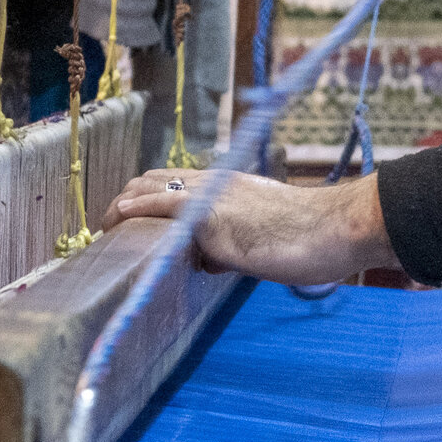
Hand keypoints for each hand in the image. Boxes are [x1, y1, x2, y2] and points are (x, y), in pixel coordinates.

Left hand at [105, 168, 397, 285]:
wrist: (338, 228)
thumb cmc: (314, 238)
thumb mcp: (265, 237)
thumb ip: (231, 245)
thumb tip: (207, 261)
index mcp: (231, 185)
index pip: (176, 182)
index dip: (146, 196)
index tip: (129, 218)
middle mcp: (218, 183)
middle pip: (155, 180)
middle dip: (127, 201)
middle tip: (109, 227)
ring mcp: (213, 197)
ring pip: (152, 188)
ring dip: (123, 206)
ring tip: (104, 228)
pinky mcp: (212, 216)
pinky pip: (162, 206)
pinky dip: (134, 211)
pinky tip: (116, 219)